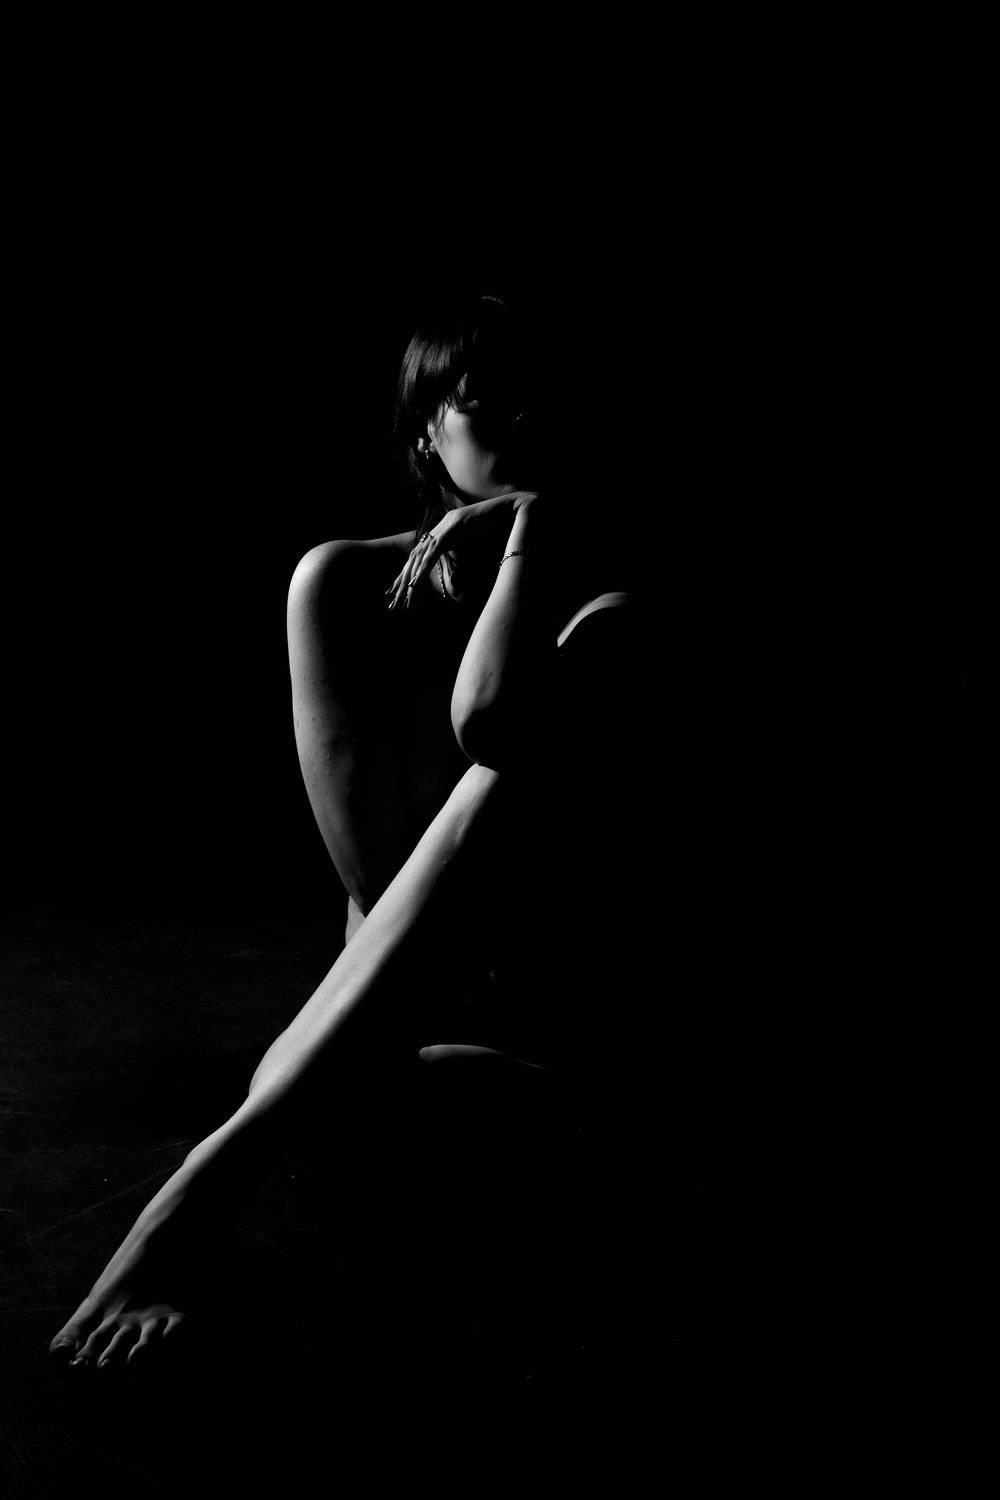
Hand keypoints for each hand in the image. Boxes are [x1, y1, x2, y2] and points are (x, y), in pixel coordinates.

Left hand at [386, 492, 538, 609]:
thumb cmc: (498, 525)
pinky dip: (425, 566)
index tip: (403, 589)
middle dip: (404, 577)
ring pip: (422, 554)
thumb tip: (459, 574)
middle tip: (395, 596)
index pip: (422, 554)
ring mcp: (447, 525)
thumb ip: (465, 554)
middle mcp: (441, 526)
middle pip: (416, 555)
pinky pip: (435, 550)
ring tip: (405, 593)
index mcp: (444, 531)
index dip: (412, 571)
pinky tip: (417, 580)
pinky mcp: (454, 526)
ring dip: (412, 575)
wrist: (510, 509)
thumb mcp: (476, 543)